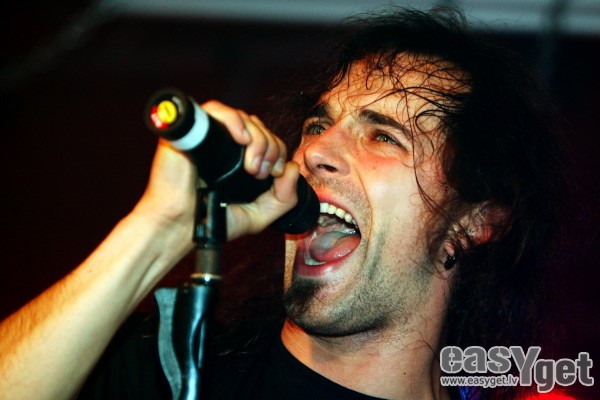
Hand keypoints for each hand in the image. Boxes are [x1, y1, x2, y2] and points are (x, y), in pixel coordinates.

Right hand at [201, 101, 298, 239]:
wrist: (181, 226)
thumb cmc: (212, 220)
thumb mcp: (259, 215)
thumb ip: (284, 198)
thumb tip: (293, 168)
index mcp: (239, 157)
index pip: (267, 139)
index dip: (277, 152)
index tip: (273, 175)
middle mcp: (225, 143)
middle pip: (258, 126)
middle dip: (269, 147)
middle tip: (260, 173)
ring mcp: (209, 135)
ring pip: (242, 117)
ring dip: (256, 138)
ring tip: (251, 166)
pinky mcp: (191, 131)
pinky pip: (215, 110)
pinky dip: (234, 120)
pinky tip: (241, 139)